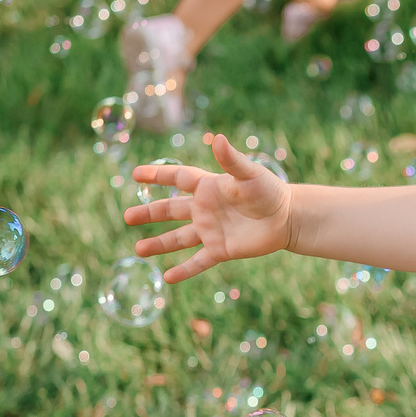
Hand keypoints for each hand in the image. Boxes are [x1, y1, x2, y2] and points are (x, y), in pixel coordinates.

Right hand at [122, 135, 292, 281]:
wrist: (288, 218)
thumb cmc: (270, 191)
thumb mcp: (249, 174)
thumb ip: (231, 160)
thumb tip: (217, 138)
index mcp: (208, 187)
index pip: (177, 178)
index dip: (157, 175)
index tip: (136, 174)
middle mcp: (205, 209)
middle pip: (170, 210)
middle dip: (149, 213)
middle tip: (127, 217)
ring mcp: (211, 230)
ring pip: (178, 238)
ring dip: (158, 244)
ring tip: (138, 250)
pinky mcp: (221, 250)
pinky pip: (198, 261)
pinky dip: (184, 270)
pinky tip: (167, 278)